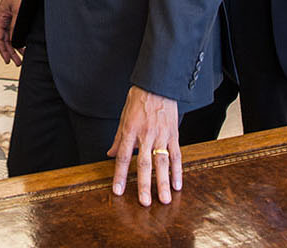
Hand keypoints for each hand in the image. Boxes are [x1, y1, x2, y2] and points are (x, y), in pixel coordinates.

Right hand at [0, 0, 23, 65]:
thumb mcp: (16, 11)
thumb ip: (15, 25)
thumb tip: (15, 40)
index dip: (3, 51)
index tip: (8, 60)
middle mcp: (3, 20)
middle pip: (5, 40)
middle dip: (11, 52)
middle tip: (18, 62)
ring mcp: (9, 19)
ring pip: (11, 37)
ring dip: (16, 47)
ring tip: (23, 56)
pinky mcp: (16, 17)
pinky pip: (16, 31)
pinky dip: (20, 39)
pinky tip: (24, 44)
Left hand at [109, 86, 179, 205]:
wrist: (158, 84)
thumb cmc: (139, 98)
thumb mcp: (124, 116)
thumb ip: (118, 138)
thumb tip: (109, 154)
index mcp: (130, 130)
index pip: (123, 156)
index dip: (120, 174)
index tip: (118, 191)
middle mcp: (146, 135)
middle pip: (144, 163)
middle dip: (144, 184)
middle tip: (145, 203)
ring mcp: (161, 135)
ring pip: (162, 162)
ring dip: (163, 182)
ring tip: (164, 200)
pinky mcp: (174, 134)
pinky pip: (176, 155)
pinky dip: (178, 171)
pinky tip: (177, 184)